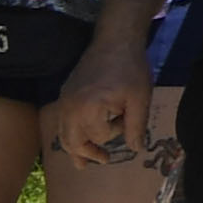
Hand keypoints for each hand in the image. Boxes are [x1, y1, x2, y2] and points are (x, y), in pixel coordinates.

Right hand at [48, 38, 155, 169]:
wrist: (115, 40)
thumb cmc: (131, 69)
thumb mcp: (140, 98)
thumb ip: (136, 126)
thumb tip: (136, 150)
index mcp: (88, 109)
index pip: (100, 136)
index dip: (116, 132)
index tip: (127, 117)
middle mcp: (70, 108)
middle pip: (72, 142)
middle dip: (86, 154)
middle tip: (102, 161)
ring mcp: (64, 101)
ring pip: (63, 134)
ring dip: (74, 148)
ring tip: (82, 162)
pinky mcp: (64, 94)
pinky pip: (62, 121)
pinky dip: (69, 133)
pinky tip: (77, 138)